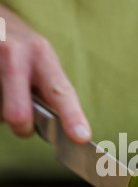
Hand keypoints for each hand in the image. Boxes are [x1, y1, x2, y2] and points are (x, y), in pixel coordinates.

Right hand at [0, 4, 90, 141]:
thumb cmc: (23, 50)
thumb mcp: (43, 61)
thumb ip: (51, 91)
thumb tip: (61, 129)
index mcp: (41, 55)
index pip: (60, 92)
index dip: (72, 116)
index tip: (81, 137)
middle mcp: (15, 54)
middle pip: (18, 115)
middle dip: (23, 129)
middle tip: (26, 125)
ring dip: (3, 112)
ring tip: (5, 90)